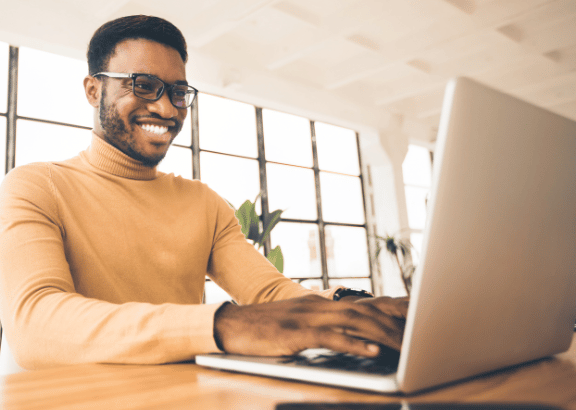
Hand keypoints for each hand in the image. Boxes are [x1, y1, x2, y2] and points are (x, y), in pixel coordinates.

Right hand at [213, 294, 407, 357]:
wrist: (230, 324)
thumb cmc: (264, 328)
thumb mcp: (298, 322)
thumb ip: (325, 325)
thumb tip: (354, 336)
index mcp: (321, 303)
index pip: (364, 302)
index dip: (394, 308)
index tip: (420, 317)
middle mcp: (318, 305)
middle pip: (366, 310)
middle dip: (396, 322)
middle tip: (424, 333)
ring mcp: (307, 317)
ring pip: (354, 321)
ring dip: (382, 333)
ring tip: (407, 345)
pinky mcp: (295, 333)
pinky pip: (330, 337)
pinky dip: (354, 344)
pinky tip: (372, 351)